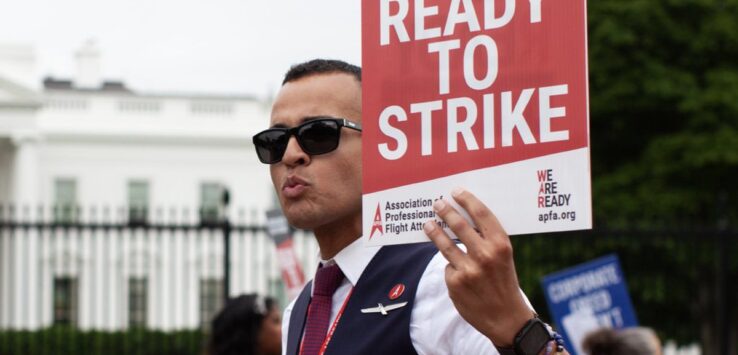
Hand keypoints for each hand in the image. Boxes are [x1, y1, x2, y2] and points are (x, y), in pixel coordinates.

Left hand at [423, 187, 534, 346]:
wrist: (506, 318)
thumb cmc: (504, 282)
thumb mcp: (504, 257)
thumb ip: (487, 239)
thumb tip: (464, 218)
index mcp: (501, 245)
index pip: (481, 214)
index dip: (467, 200)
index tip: (456, 192)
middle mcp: (484, 255)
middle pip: (459, 225)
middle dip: (446, 211)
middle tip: (437, 204)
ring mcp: (468, 270)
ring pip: (445, 244)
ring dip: (434, 231)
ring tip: (428, 224)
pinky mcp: (455, 283)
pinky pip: (448, 267)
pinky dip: (451, 267)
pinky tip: (457, 272)